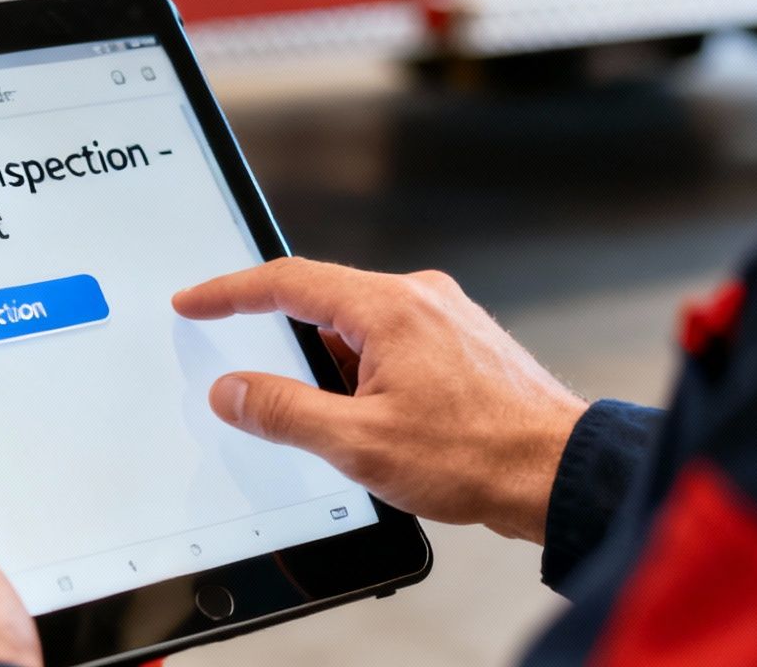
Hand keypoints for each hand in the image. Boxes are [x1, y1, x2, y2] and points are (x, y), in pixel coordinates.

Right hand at [173, 257, 587, 542]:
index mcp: (389, 307)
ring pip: (357, 326)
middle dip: (279, 339)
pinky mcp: (461, 342)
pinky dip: (363, 372)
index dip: (229, 292)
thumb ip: (284, 412)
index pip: (286, 282)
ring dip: (329, 366)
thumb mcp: (359, 443)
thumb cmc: (479, 456)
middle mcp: (419, 297)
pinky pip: (390, 342)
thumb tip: (234, 392)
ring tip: (333, 423)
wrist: (562, 473)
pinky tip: (368, 418)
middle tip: (251, 372)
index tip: (194, 301)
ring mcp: (444, 317)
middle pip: (322, 300)